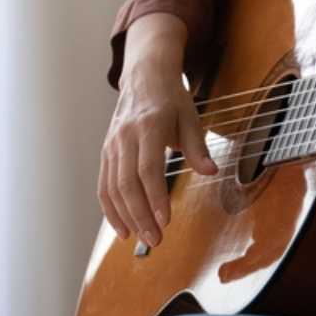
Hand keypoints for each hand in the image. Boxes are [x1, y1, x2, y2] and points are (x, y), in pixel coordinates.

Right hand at [99, 13, 216, 247]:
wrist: (144, 76)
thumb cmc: (171, 98)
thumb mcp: (191, 116)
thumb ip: (198, 147)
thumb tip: (211, 171)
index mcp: (148, 126)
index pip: (148, 168)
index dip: (155, 196)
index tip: (165, 220)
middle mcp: (125, 137)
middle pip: (127, 183)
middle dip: (140, 215)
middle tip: (156, 239)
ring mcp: (112, 145)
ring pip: (112, 188)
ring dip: (125, 217)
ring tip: (142, 239)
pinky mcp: (106, 152)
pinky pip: (104, 185)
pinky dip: (110, 209)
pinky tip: (122, 228)